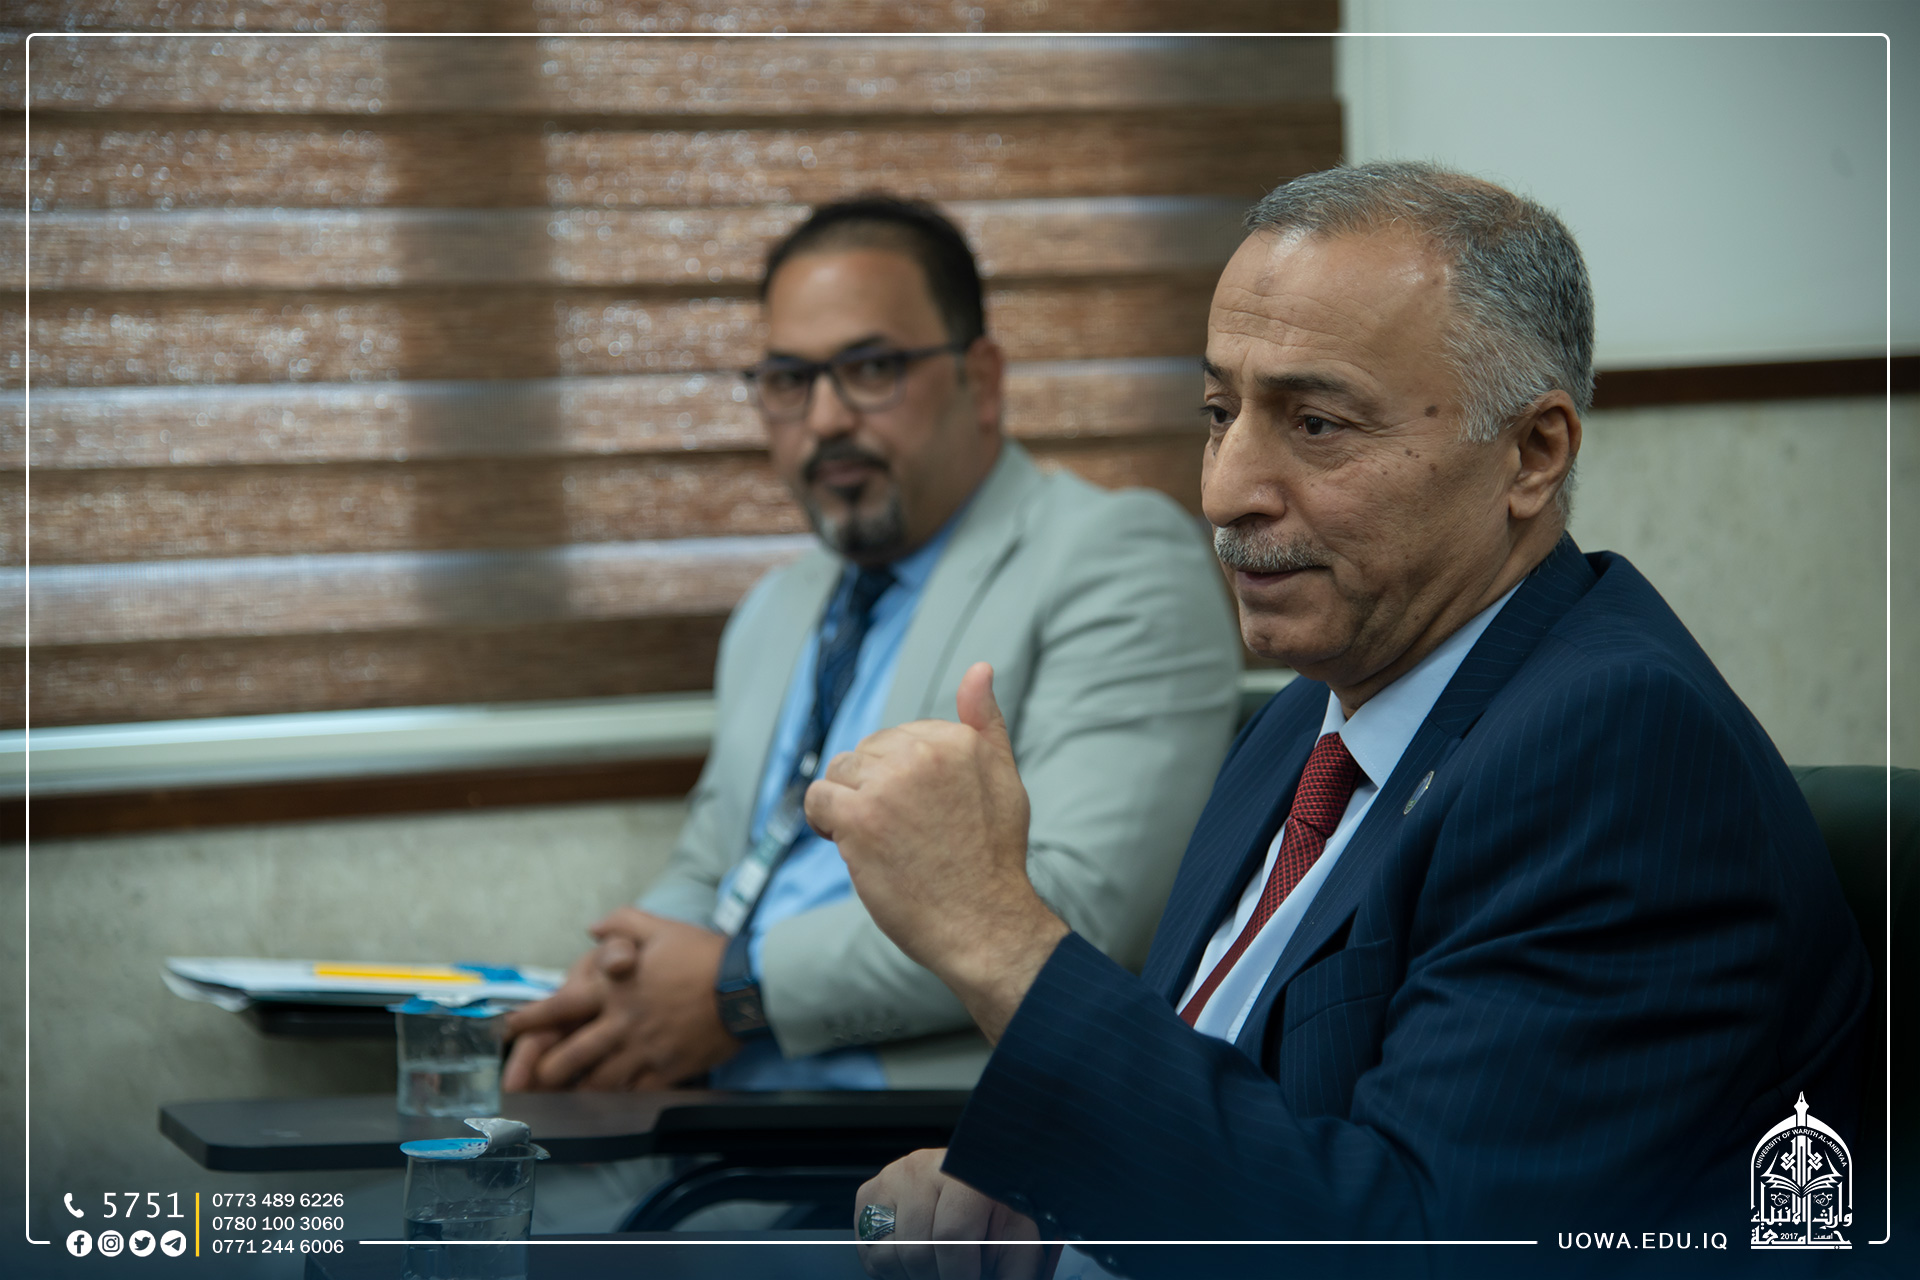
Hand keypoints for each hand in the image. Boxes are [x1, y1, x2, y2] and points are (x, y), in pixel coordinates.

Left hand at [504, 910, 740, 1089]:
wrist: (744, 985)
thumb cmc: (700, 953)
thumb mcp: (658, 926)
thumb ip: (620, 924)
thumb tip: (592, 930)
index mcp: (613, 990)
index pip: (560, 1007)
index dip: (529, 1020)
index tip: (506, 1029)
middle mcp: (621, 1024)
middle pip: (570, 1057)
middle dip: (546, 1072)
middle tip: (532, 1082)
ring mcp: (643, 1051)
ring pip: (598, 1081)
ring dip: (578, 1090)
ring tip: (564, 1100)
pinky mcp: (666, 1071)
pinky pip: (633, 1092)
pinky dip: (617, 1100)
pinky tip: (609, 1105)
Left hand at [805, 663, 1066, 1041]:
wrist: (985, 923)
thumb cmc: (992, 857)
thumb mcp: (1004, 778)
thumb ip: (986, 722)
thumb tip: (978, 667)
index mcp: (957, 739)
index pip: (898, 736)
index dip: (898, 777)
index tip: (920, 812)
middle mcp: (923, 753)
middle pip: (865, 753)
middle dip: (872, 789)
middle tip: (901, 833)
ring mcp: (889, 785)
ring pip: (839, 772)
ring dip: (848, 805)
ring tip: (877, 840)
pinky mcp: (859, 819)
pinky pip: (818, 798)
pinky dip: (824, 822)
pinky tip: (848, 845)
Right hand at [856, 1149, 1061, 1279]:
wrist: (972, 1183)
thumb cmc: (995, 1213)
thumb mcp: (1016, 1238)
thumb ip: (1013, 1272)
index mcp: (963, 1174)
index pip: (951, 1237)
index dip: (959, 1274)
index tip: (969, 1279)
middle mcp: (921, 1169)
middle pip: (917, 1251)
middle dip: (937, 1276)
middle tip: (953, 1271)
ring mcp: (890, 1179)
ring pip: (887, 1254)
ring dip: (911, 1273)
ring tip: (935, 1261)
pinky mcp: (868, 1195)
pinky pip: (868, 1250)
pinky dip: (889, 1264)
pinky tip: (912, 1253)